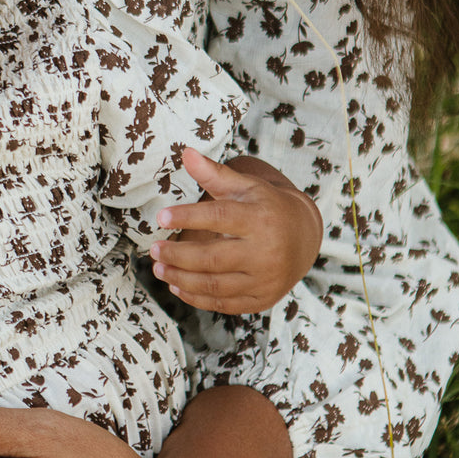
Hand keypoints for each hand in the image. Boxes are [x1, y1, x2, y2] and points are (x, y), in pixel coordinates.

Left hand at [149, 148, 322, 313]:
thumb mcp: (245, 187)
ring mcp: (264, 280)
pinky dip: (196, 298)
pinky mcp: (261, 299)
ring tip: (159, 268)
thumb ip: (214, 173)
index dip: (188, 217)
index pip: (219, 217)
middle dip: (178, 255)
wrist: (304, 237)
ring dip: (181, 279)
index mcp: (260, 219)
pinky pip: (223, 304)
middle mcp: (265, 252)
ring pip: (215, 285)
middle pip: (213, 258)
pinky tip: (177, 285)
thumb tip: (185, 153)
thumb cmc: (266, 207)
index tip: (161, 217)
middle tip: (154, 250)